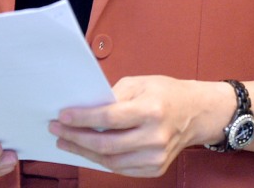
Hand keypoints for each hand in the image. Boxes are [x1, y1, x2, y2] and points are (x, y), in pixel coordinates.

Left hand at [49, 76, 230, 176]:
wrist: (196, 113)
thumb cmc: (166, 93)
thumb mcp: (140, 83)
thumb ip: (112, 96)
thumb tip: (84, 109)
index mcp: (152, 110)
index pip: (109, 118)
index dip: (83, 119)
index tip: (62, 116)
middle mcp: (155, 136)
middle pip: (106, 144)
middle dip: (76, 137)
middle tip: (57, 130)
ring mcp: (156, 157)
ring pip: (110, 161)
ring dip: (83, 152)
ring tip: (66, 142)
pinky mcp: (155, 169)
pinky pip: (120, 169)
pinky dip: (101, 160)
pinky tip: (87, 150)